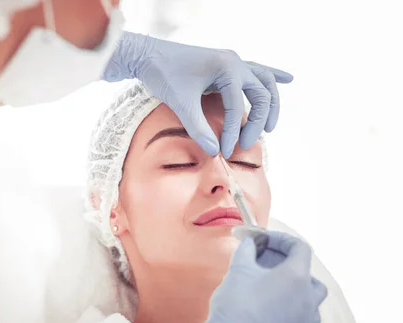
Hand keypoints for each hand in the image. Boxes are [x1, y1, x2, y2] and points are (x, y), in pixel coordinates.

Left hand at [103, 32, 292, 157]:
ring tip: (271, 126)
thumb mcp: (180, 104)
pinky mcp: (226, 64)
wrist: (148, 55)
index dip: (233, 131)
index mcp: (226, 68)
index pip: (237, 106)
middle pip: (261, 94)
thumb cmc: (163, 75)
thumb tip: (214, 152)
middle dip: (258, 121)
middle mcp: (234, 62)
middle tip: (249, 144)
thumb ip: (198, 129)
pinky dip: (273, 75)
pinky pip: (256, 70)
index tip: (225, 151)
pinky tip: (288, 79)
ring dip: (270, 104)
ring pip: (264, 82)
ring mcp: (232, 61)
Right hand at [171, 231, 326, 322]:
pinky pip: (304, 309)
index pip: (300, 247)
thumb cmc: (235, 303)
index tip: (262, 238)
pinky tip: (273, 298)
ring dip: (294, 279)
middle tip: (263, 255)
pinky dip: (293, 299)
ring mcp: (305, 316)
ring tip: (271, 277)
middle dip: (285, 258)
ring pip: (310, 291)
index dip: (281, 239)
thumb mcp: (239, 268)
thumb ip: (247, 249)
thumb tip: (250, 242)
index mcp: (298, 277)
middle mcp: (308, 296)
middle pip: (306, 268)